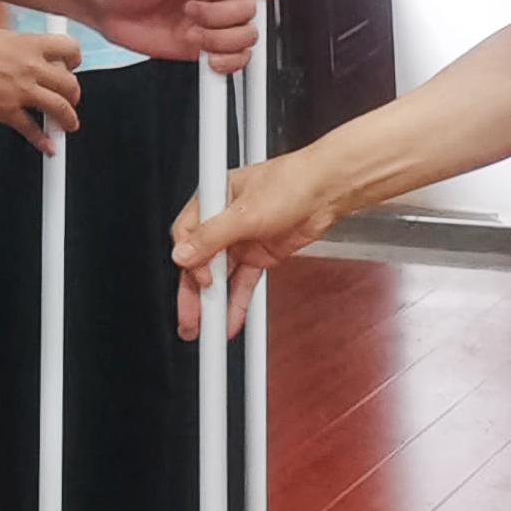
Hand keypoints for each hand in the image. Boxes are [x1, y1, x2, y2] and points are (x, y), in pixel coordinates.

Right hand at [0, 27, 84, 151]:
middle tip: (70, 102)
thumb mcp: (3, 38)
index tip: (71, 70)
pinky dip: (43, 141)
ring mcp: (20, 90)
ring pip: (60, 108)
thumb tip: (34, 57)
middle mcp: (30, 67)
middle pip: (70, 85)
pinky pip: (32, 129)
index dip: (75, 62)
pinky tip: (48, 146)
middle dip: (75, 97)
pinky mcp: (6, 110)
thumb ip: (23, 49)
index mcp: (30, 44)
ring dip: (69, 120)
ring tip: (68, 126)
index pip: (70, 49)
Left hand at [91, 0, 264, 72]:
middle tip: (189, 10)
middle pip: (248, 9)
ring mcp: (214, 24)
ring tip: (191, 31)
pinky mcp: (207, 47)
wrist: (107, 8)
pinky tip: (206, 54)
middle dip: (218, 14)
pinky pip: (237, 59)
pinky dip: (227, 61)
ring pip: (246, 36)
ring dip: (220, 38)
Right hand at [171, 154, 342, 340]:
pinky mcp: (260, 254)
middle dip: (194, 291)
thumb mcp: (245, 212)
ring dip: (215, 301)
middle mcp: (224, 221)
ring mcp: (242, 239)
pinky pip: (244, 282)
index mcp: (213, 200)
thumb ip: (211, 236)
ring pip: (222, 276)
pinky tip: (232, 317)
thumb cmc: (291, 182)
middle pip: (201, 261)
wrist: (327, 191)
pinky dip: (238, 301)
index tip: (201, 277)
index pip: (187, 236)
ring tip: (209, 327)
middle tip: (190, 319)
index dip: (190, 260)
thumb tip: (183, 254)